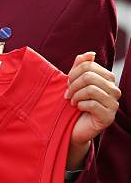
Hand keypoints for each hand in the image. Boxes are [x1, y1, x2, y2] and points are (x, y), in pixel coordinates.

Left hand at [65, 52, 120, 169]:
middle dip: (73, 85)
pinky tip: (78, 109)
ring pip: (91, 89)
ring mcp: (113, 104)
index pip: (88, 65)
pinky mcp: (109, 117)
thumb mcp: (74, 83)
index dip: (73, 73)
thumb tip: (89, 54)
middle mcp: (114, 90)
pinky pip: (92, 104)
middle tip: (67, 95)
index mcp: (107, 79)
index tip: (67, 84)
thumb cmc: (73, 105)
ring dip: (76, 96)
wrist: (72, 129)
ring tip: (72, 102)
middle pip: (89, 76)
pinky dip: (80, 105)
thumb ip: (80, 67)